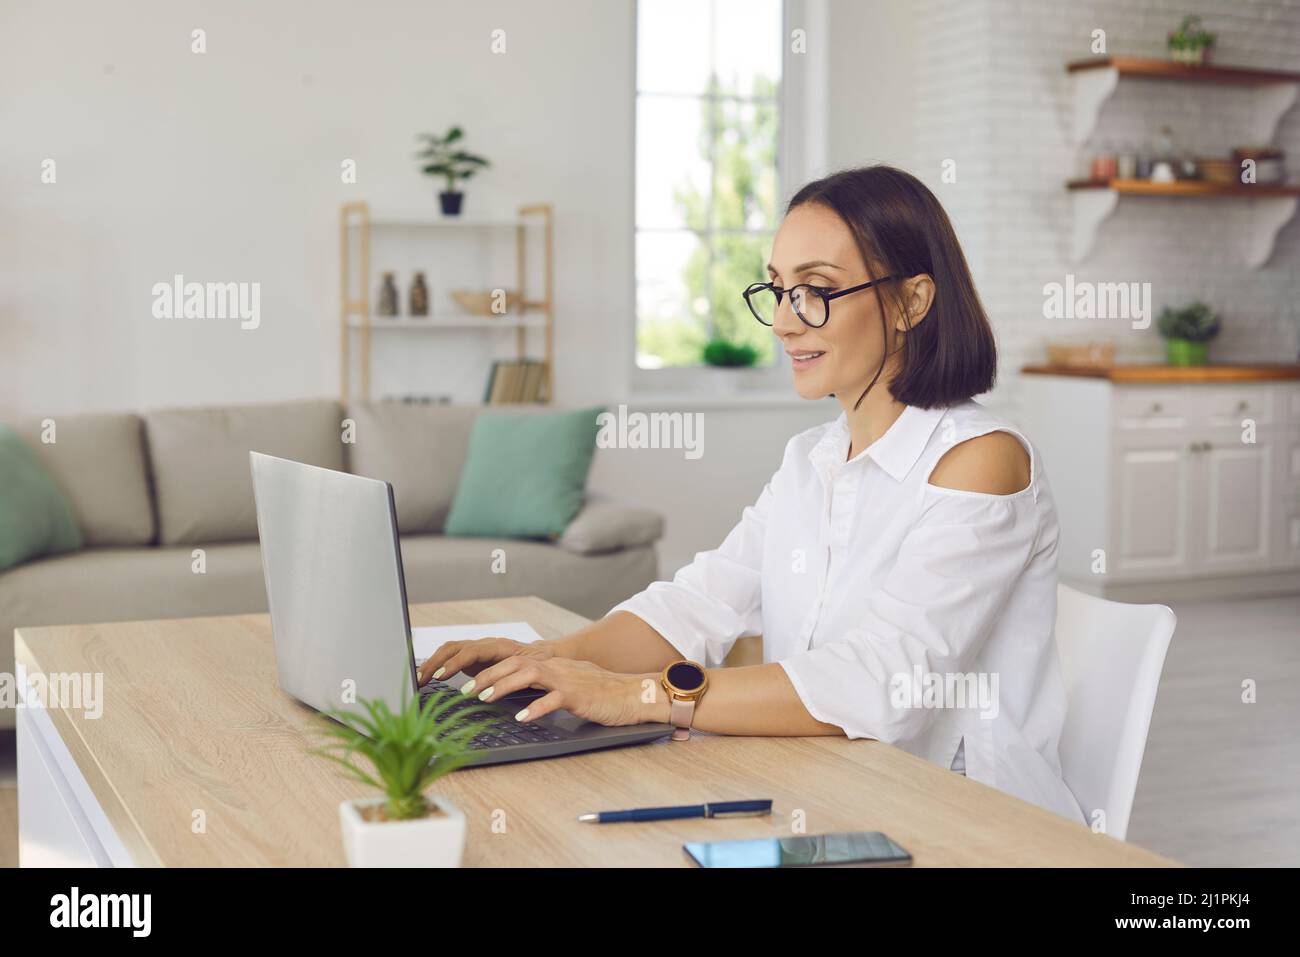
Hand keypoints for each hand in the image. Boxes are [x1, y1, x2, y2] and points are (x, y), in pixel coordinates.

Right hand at [416, 636, 556, 685]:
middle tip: (422, 679)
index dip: (455, 663)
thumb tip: (503, 685)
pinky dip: (437, 665)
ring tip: (418, 678)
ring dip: (432, 663)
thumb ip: (517, 675)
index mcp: (498, 646)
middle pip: (454, 647)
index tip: (441, 676)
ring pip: (449, 650)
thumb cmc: (538, 664)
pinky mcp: (472, 656)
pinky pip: (451, 656)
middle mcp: (485, 644)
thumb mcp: (531, 670)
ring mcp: (477, 648)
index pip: (471, 651)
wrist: (540, 655)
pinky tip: (427, 676)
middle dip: (435, 662)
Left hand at [464, 656, 665, 726]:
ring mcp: (567, 680)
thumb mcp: (570, 685)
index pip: (514, 661)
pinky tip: (522, 717)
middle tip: (465, 691)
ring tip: (484, 698)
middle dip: (487, 676)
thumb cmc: (602, 693)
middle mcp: (556, 668)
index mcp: (552, 665)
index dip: (489, 671)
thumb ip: (547, 686)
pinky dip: (536, 707)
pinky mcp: (578, 696)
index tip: (469, 683)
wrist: (633, 694)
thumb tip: (524, 696)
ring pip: (529, 675)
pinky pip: (554, 699)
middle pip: (515, 664)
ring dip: (503, 685)